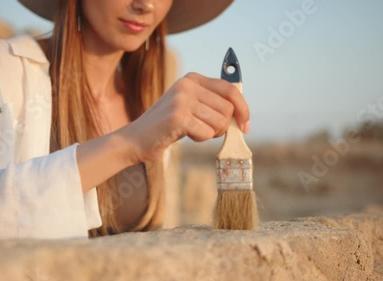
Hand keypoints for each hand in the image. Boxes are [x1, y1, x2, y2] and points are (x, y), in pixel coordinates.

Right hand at [123, 72, 249, 162]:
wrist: (136, 139)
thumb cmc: (167, 126)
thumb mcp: (190, 106)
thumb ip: (212, 103)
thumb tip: (242, 113)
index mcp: (192, 78)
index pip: (230, 90)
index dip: (243, 108)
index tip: (246, 125)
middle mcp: (187, 84)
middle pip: (228, 108)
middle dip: (223, 125)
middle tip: (206, 130)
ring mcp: (182, 99)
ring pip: (220, 121)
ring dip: (211, 132)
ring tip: (192, 131)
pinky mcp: (178, 116)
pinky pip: (207, 132)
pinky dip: (200, 138)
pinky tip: (185, 135)